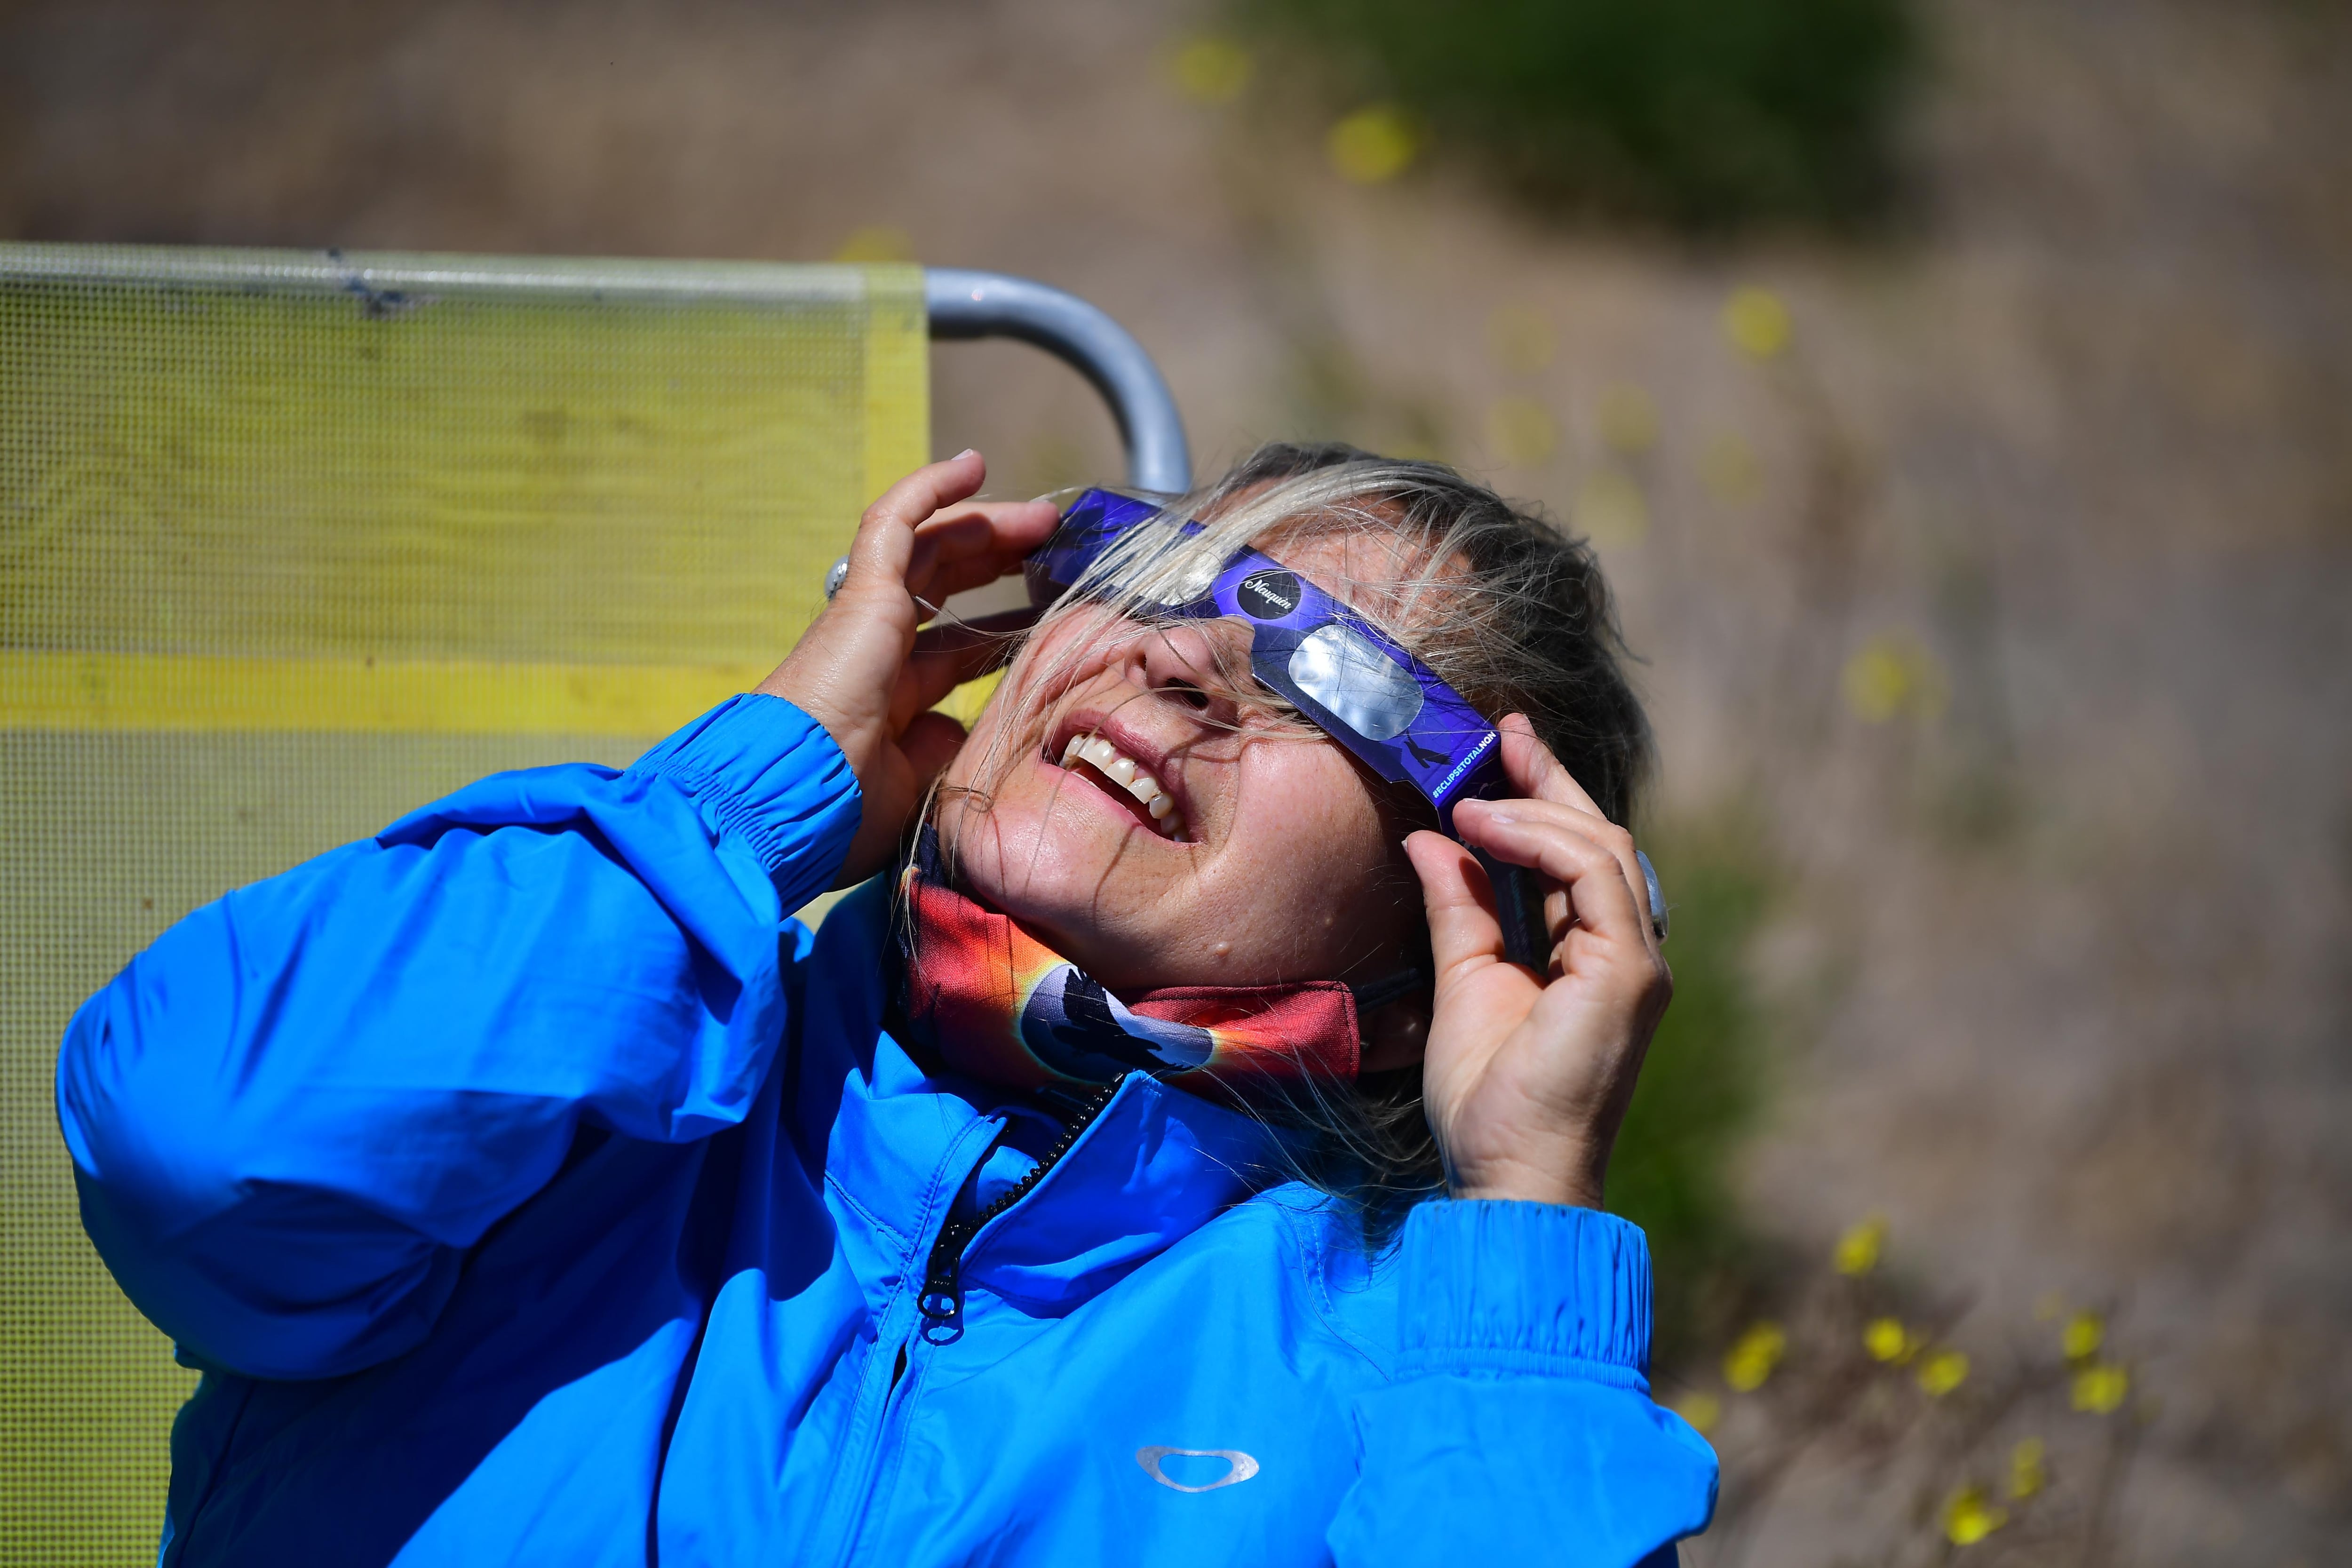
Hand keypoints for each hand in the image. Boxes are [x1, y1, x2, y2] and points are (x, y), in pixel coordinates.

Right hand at [756, 451, 1059, 886]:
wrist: (799, 800)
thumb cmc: (850, 810)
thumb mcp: (923, 783)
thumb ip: (949, 746)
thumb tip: (969, 723)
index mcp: (889, 699)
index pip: (953, 649)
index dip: (1000, 628)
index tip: (1049, 617)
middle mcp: (875, 650)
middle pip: (945, 587)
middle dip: (999, 563)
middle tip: (1052, 549)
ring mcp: (864, 618)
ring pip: (929, 549)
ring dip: (986, 526)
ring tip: (1040, 517)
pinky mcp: (861, 593)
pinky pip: (893, 523)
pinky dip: (928, 491)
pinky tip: (972, 466)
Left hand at [1404, 716, 1672, 1207]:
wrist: (1509, 1171)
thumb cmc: (1487, 1098)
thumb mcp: (1462, 981)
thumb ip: (1458, 909)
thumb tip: (1430, 838)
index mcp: (1592, 957)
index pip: (1575, 858)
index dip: (1541, 799)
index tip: (1499, 754)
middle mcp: (1626, 953)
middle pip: (1596, 839)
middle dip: (1548, 780)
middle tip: (1501, 734)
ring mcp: (1635, 962)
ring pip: (1601, 847)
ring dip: (1535, 806)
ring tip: (1471, 790)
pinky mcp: (1629, 973)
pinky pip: (1593, 876)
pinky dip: (1542, 841)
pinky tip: (1488, 826)